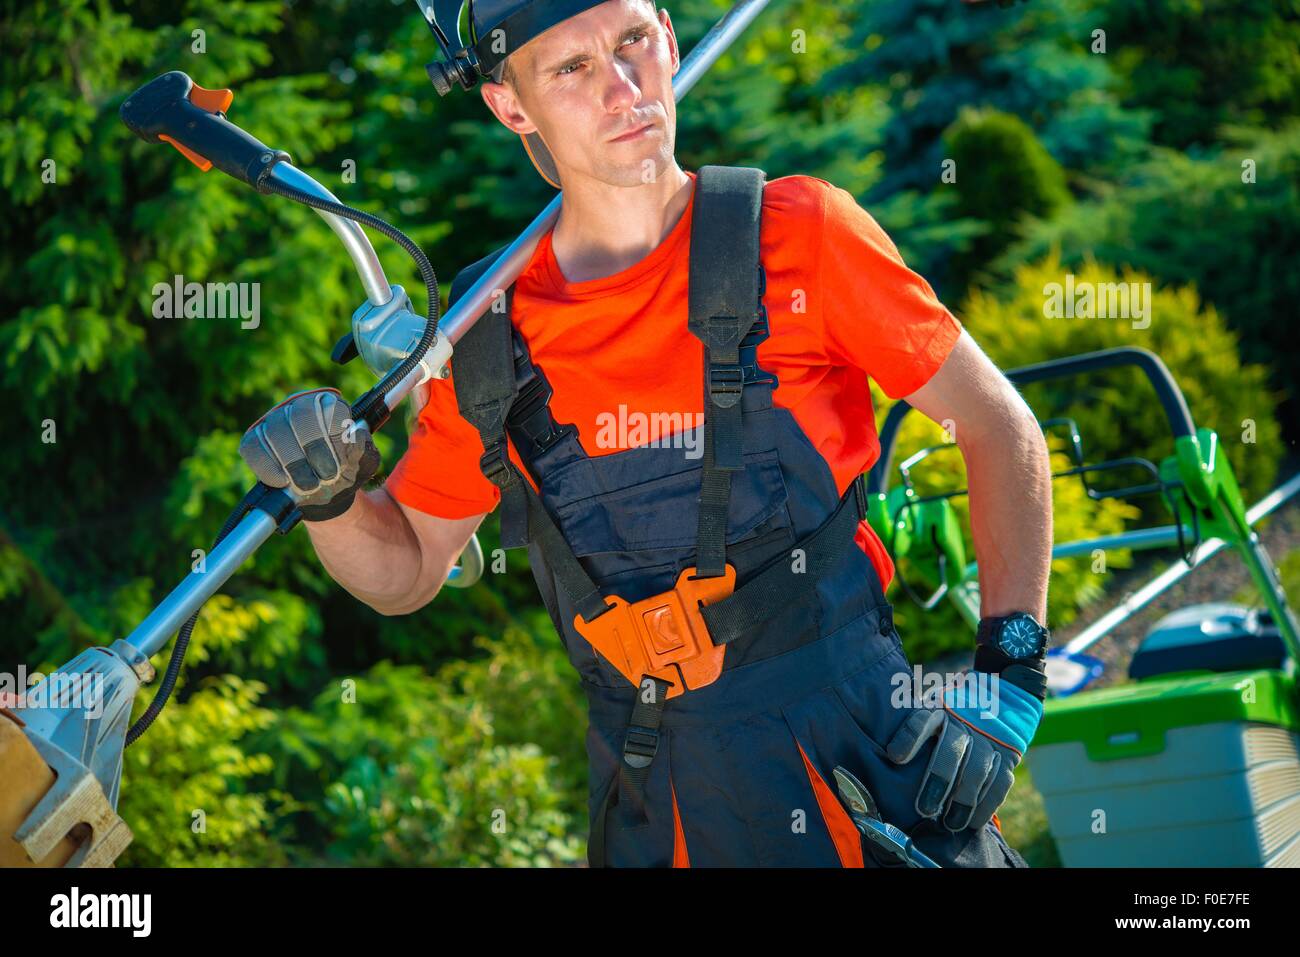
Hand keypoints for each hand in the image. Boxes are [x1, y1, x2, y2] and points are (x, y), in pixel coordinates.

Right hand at [239, 388, 379, 521]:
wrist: (318, 490)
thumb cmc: (342, 471)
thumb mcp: (361, 463)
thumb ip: (363, 449)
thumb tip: (356, 433)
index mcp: (329, 404)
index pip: (330, 408)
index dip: (335, 437)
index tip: (342, 463)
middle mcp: (298, 405)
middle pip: (301, 418)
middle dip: (315, 452)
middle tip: (326, 477)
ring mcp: (272, 421)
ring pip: (276, 433)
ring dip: (295, 465)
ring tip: (309, 485)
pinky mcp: (253, 440)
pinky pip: (254, 449)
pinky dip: (269, 468)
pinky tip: (284, 482)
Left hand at [883, 673, 1042, 831]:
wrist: (1001, 701)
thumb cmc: (950, 715)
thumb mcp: (930, 709)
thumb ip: (909, 726)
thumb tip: (881, 754)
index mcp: (939, 710)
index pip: (923, 720)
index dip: (910, 737)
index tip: (895, 757)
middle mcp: (964, 723)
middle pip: (952, 748)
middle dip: (939, 779)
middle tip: (925, 809)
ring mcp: (988, 740)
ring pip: (978, 769)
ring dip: (963, 800)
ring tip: (950, 823)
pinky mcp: (1007, 757)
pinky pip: (1000, 782)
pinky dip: (987, 804)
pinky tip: (974, 822)